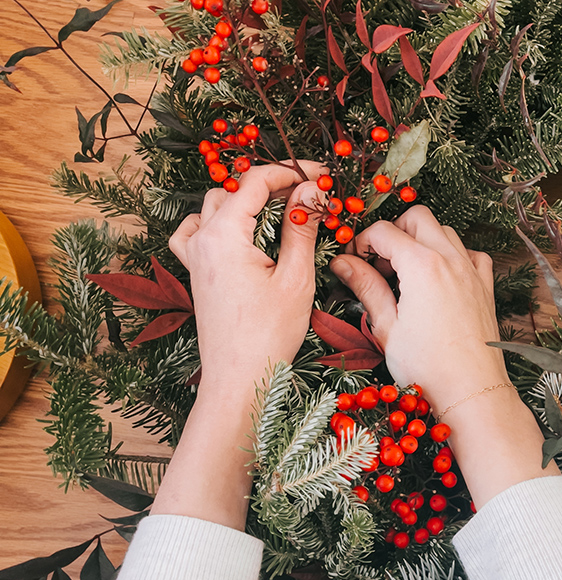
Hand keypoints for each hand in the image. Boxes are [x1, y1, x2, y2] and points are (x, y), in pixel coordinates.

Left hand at [168, 161, 327, 392]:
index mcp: (223, 235)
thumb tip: (312, 191)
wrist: (240, 379)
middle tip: (311, 196)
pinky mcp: (196, 272)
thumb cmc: (269, 334)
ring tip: (283, 212)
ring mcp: (194, 256)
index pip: (256, 181)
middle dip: (275, 185)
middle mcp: (202, 239)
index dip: (292, 172)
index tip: (321, 175)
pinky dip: (216, 221)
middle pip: (236, 190)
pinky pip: (195, 231)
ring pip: (215, 205)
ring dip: (248, 201)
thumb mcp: (295, 277)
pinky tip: (239, 232)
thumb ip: (301, 227)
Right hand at [331, 207, 560, 506]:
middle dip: (394, 230)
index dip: (362, 241)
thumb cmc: (426, 366)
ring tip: (406, 272)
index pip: (384, 231)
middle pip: (417, 217)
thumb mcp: (387, 326)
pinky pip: (471, 254)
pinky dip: (453, 255)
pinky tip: (440, 278)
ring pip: (445, 231)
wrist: (471, 390)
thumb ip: (366, 286)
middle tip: (380, 261)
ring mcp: (472, 270)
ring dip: (423, 240)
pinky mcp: (485, 286)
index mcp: (422, 265)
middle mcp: (450, 259)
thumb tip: (343, 263)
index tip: (354, 260)